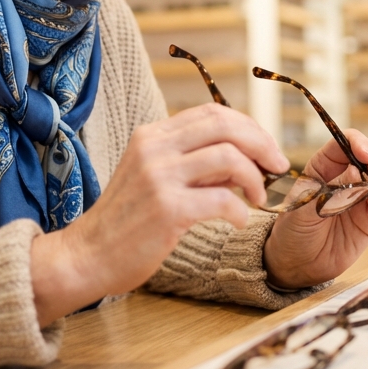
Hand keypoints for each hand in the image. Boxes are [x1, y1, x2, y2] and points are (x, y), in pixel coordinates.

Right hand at [30, 103, 287, 325]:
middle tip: (278, 167)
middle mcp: (154, 148)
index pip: (212, 113)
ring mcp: (158, 176)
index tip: (267, 150)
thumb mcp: (157, 179)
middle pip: (224, 125)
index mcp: (152, 136)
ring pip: (229, 157)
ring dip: (255, 179)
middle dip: (262, 143)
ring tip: (258, 199)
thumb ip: (198, 165)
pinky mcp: (166, 209)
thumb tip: (247, 159)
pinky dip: (241, 211)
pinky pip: (222, 199)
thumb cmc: (128, 221)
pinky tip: (239, 221)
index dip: (248, 127)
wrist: (88, 255)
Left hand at [262, 129, 367, 290]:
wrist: (296, 263)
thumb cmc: (292, 230)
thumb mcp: (302, 207)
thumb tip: (356, 178)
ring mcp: (361, 197)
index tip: (363, 154)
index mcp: (324, 167)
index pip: (345, 143)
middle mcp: (346, 177)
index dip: (358, 143)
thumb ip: (329, 193)